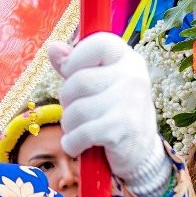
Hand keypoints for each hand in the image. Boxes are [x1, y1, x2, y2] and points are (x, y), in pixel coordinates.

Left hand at [49, 34, 173, 196]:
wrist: (141, 152)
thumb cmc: (115, 112)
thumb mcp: (100, 84)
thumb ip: (75, 66)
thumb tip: (53, 48)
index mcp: (128, 60)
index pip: (99, 44)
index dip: (76, 58)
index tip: (72, 74)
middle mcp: (133, 77)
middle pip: (78, 81)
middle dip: (67, 101)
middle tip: (78, 113)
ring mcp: (130, 102)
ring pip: (75, 110)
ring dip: (69, 126)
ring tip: (80, 131)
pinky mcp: (123, 129)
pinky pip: (80, 133)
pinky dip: (72, 144)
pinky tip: (78, 146)